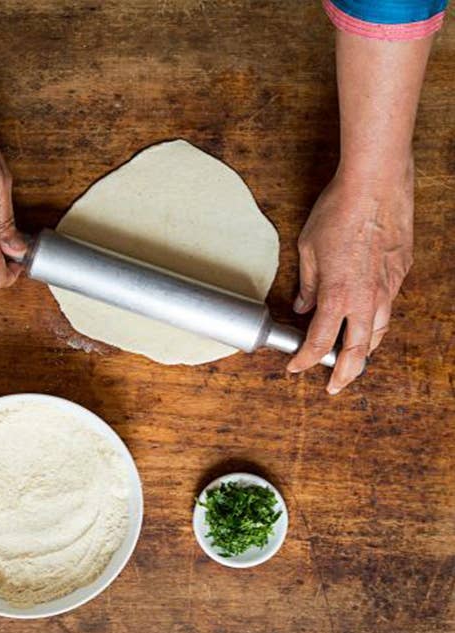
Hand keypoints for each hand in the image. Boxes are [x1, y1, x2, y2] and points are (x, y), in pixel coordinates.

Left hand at [287, 166, 413, 393]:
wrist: (375, 184)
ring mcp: (387, 288)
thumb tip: (303, 306)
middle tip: (333, 386)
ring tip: (352, 362)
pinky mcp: (400, 274)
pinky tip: (367, 324)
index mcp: (337, 296)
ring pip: (378, 333)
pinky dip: (376, 324)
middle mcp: (366, 299)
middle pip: (356, 352)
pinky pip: (388, 309)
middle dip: (343, 374)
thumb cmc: (338, 212)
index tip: (295, 367)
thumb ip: (307, 284)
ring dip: (364, 352)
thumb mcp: (308, 250)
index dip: (305, 361)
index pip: (318, 343)